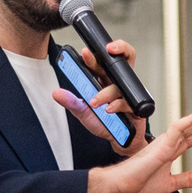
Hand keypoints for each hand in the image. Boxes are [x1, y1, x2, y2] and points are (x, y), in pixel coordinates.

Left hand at [54, 41, 153, 155]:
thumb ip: (71, 103)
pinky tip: (109, 110)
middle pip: (117, 62)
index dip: (94, 55)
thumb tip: (56, 93)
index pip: (100, 63)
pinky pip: (127, 101)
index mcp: (103, 81)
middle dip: (114, 52)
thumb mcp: (83, 113)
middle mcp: (116, 84)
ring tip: (95, 103)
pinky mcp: (135, 105)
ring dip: (106, 92)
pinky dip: (117, 105)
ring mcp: (127, 93)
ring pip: (118, 85)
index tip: (85, 52)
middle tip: (102, 53)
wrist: (121, 141)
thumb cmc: (104, 124)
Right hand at [87, 98, 191, 192]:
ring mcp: (166, 141)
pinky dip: (191, 120)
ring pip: (190, 122)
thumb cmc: (139, 184)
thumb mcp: (170, 184)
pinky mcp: (161, 145)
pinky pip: (178, 128)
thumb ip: (188, 178)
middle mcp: (171, 142)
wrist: (121, 187)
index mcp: (172, 149)